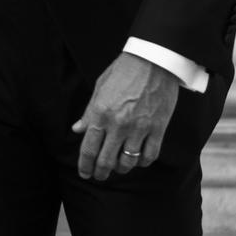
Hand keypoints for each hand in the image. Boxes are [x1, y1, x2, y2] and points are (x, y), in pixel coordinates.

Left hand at [71, 53, 179, 180]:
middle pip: (106, 161)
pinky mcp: (158, 129)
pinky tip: (138, 160)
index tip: (84, 173)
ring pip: (128, 162)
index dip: (85, 165)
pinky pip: (149, 156)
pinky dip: (142, 162)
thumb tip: (77, 129)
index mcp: (101, 112)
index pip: (88, 148)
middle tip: (99, 176)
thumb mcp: (100, 87)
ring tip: (118, 167)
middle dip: (100, 173)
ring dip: (121, 168)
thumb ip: (89, 111)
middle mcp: (118, 124)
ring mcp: (139, 128)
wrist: (153, 60)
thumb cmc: (124, 70)